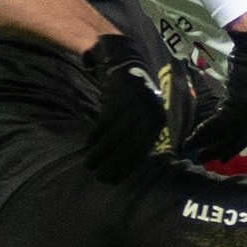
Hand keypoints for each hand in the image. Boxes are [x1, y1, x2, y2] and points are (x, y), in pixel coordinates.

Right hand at [80, 32, 169, 182]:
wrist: (126, 65)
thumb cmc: (134, 98)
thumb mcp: (144, 115)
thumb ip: (142, 135)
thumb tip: (131, 165)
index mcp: (157, 121)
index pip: (142, 150)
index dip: (128, 166)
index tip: (115, 180)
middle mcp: (149, 113)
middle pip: (128, 145)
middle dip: (113, 164)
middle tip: (100, 177)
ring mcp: (134, 105)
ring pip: (115, 136)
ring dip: (101, 152)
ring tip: (91, 164)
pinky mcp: (118, 97)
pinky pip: (105, 122)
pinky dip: (96, 135)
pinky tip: (89, 145)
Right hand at [178, 29, 246, 164]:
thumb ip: (241, 107)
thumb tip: (225, 116)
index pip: (246, 138)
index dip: (232, 149)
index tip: (222, 158)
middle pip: (235, 141)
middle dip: (218, 152)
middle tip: (204, 160)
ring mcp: (246, 113)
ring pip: (224, 135)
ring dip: (208, 145)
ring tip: (196, 153)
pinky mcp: (234, 105)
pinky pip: (216, 123)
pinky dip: (203, 132)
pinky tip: (193, 138)